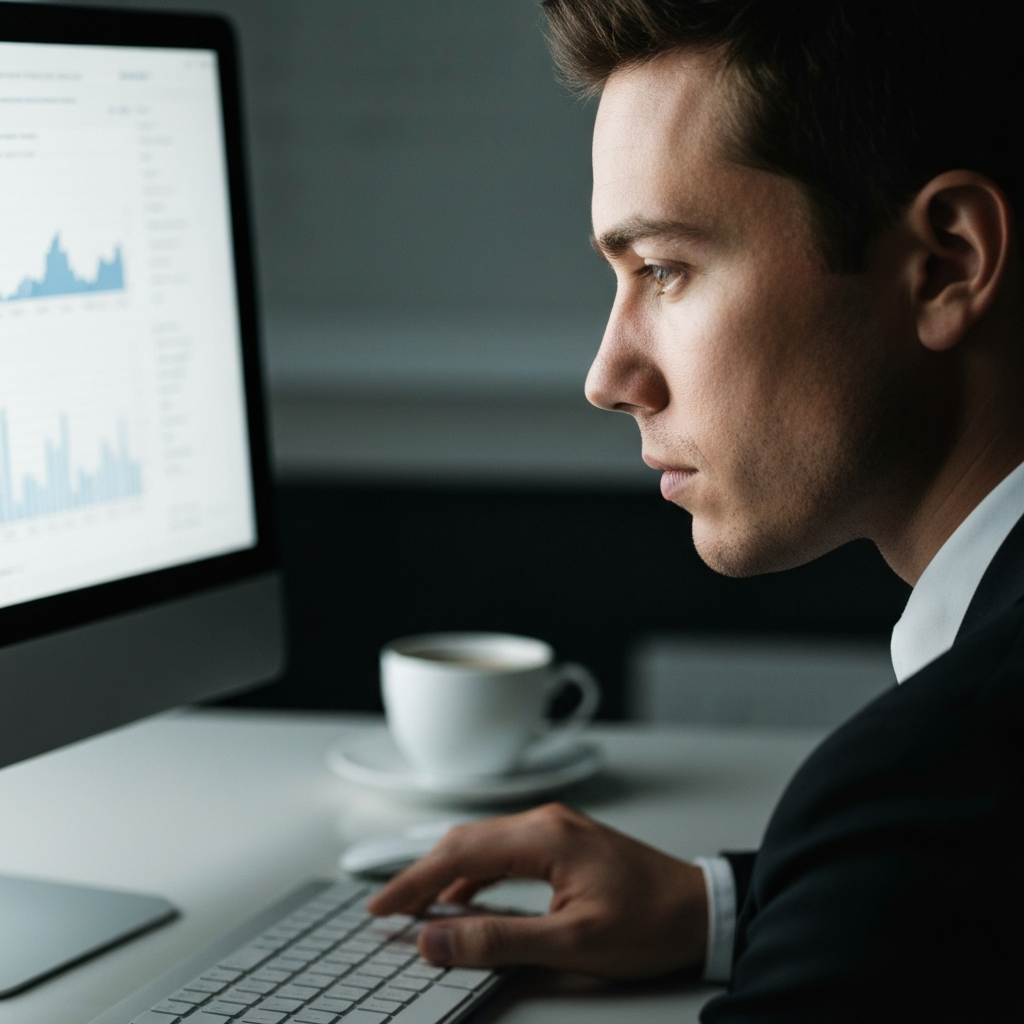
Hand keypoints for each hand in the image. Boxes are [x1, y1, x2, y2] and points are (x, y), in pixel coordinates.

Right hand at [366, 803, 707, 978]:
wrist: (701, 909)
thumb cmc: (650, 922)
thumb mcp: (572, 942)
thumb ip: (499, 938)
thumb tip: (438, 938)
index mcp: (545, 836)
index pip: (459, 852)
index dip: (414, 881)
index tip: (382, 908)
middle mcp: (546, 822)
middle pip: (465, 840)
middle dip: (421, 874)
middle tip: (387, 909)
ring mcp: (556, 828)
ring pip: (482, 842)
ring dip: (446, 872)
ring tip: (417, 905)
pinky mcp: (564, 842)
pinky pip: (504, 850)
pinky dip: (474, 872)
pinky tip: (464, 896)